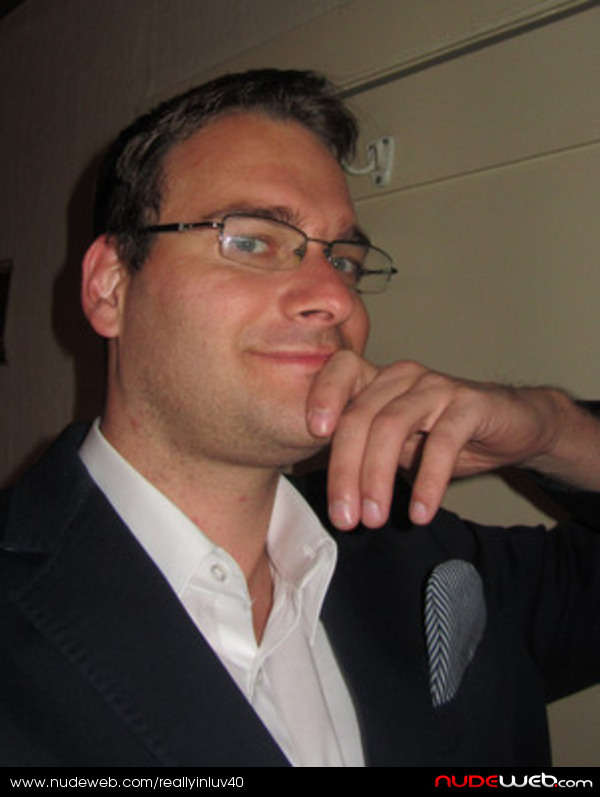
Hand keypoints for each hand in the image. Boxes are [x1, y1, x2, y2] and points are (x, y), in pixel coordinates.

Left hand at [306, 354, 591, 528]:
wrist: (513, 427)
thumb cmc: (445, 434)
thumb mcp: (398, 442)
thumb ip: (365, 451)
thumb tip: (328, 490)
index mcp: (380, 380)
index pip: (342, 369)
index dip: (323, 394)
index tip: (312, 435)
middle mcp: (403, 377)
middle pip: (361, 415)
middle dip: (346, 470)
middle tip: (344, 517)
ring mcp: (437, 386)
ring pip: (393, 426)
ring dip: (378, 477)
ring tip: (374, 519)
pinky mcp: (471, 405)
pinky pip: (444, 442)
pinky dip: (428, 481)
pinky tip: (420, 512)